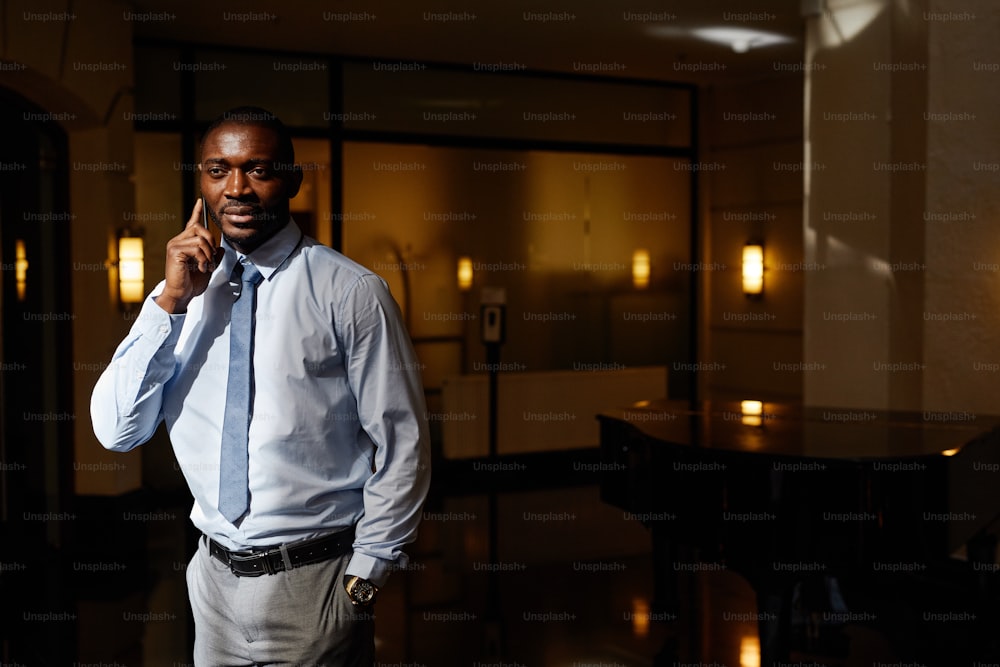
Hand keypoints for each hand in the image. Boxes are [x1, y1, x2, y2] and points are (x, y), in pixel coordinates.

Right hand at [154, 199, 224, 313]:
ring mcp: (175, 245)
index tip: (200, 201)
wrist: (181, 294)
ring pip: (200, 239)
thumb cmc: (191, 283)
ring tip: (206, 266)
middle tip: (211, 259)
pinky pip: (196, 248)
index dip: (196, 212)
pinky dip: (203, 259)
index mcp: (185, 243)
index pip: (191, 224)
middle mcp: (178, 241)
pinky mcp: (174, 251)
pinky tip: (201, 268)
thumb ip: (213, 256)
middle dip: (211, 242)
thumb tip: (220, 248)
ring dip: (209, 254)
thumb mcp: (207, 267)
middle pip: (199, 228)